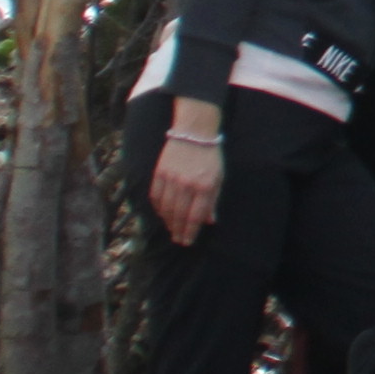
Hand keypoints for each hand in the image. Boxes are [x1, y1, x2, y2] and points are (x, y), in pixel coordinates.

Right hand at [147, 128, 224, 245]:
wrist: (194, 132)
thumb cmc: (210, 156)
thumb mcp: (218, 177)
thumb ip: (213, 199)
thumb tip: (210, 221)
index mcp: (204, 186)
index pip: (195, 216)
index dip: (190, 232)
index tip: (187, 242)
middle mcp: (187, 184)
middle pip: (179, 215)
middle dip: (178, 230)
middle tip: (178, 240)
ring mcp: (171, 178)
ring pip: (166, 208)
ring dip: (168, 222)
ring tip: (171, 229)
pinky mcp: (159, 172)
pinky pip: (156, 196)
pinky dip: (158, 208)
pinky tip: (162, 214)